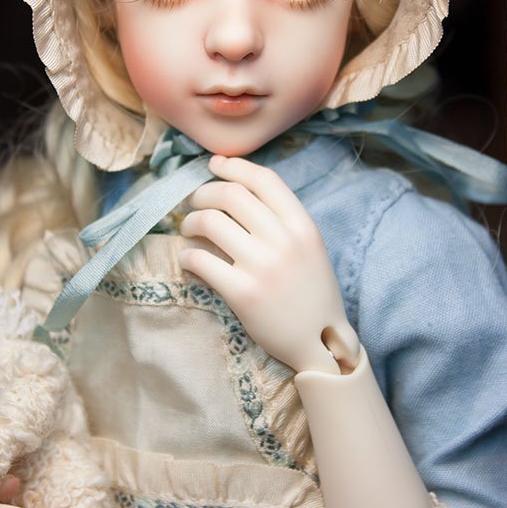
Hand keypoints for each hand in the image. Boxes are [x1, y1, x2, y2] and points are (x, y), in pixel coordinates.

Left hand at [179, 155, 359, 373]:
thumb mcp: (309, 246)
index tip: (215, 164)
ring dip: (190, 221)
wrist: (319, 343)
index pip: (263, 180)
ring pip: (210, 222)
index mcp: (303, 226)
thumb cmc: (311, 292)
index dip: (234, 166)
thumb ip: (282, 219)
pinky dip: (187, 255)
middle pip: (230, 195)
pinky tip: (188, 260)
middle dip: (204, 193)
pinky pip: (200, 260)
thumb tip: (238, 187)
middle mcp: (284, 241)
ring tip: (188, 229)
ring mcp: (262, 267)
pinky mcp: (242, 293)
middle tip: (195, 203)